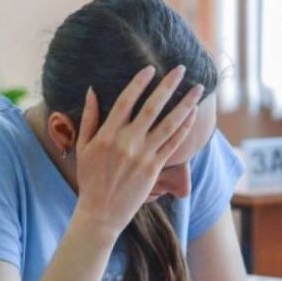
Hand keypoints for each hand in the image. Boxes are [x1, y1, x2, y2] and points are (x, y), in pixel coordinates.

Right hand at [73, 65, 203, 234]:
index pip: (126, 101)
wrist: (101, 212)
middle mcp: (128, 142)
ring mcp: (144, 155)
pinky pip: (173, 144)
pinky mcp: (154, 168)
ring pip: (169, 125)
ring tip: (198, 89)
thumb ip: (89, 118)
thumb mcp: (83, 147)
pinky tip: (193, 115)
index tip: (150, 68)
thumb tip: (91, 91)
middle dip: (168, 86)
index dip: (139, 83)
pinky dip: (184, 128)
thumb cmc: (90, 179)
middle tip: (181, 68)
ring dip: (185, 105)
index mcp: (108, 135)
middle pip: (152, 108)